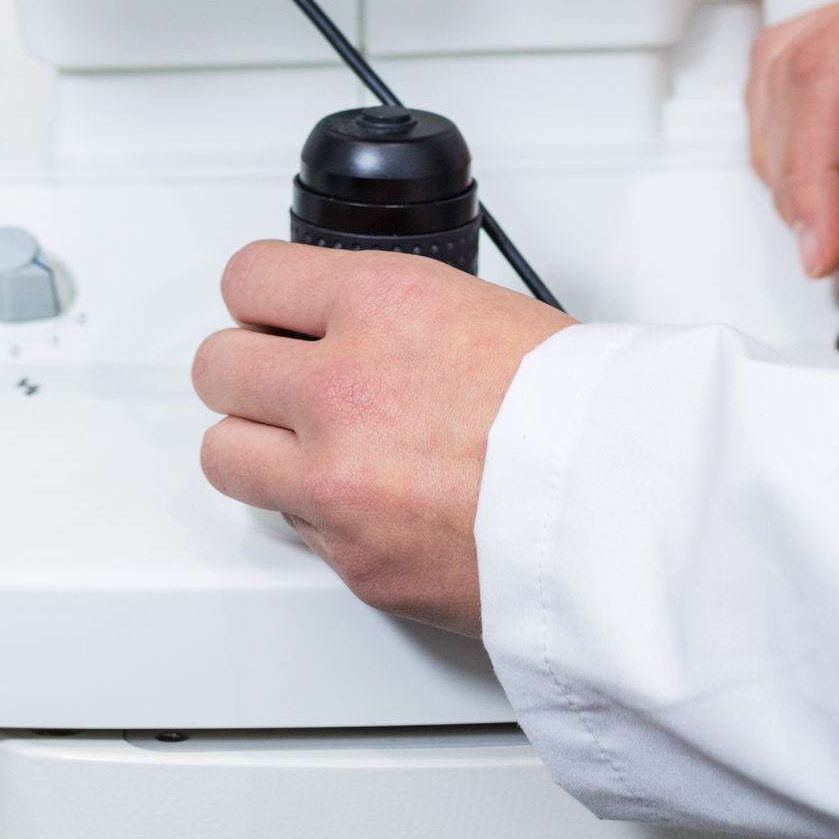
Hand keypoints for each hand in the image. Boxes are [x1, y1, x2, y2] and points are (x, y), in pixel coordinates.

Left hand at [193, 242, 570, 634]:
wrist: (620, 509)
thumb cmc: (577, 409)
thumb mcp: (478, 309)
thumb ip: (391, 316)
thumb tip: (349, 326)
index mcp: (380, 305)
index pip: (249, 278)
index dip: (260, 298)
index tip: (269, 312)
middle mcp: (341, 386)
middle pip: (218, 367)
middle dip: (249, 371)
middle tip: (282, 381)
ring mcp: (334, 480)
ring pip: (224, 453)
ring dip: (258, 447)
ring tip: (305, 445)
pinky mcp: (348, 559)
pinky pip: (290, 526)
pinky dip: (317, 513)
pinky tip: (368, 497)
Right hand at [748, 0, 838, 339]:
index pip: (836, 61)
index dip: (810, 160)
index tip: (820, 240)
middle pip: (799, 59)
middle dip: (794, 163)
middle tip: (824, 248)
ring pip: (797, 61)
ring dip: (792, 146)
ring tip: (826, 225)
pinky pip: (830, 78)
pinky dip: (817, 137)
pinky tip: (837, 192)